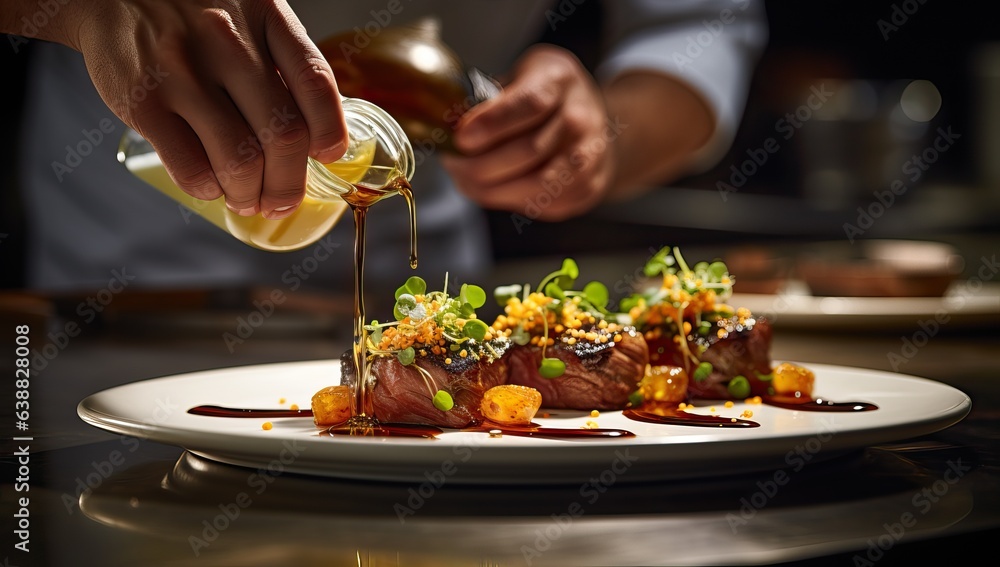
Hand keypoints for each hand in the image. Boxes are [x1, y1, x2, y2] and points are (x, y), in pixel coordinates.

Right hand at [76, 0, 347, 217]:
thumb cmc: (192, 14)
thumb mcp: (247, 14)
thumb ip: (280, 61)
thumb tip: (316, 132)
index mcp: (265, 16)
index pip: (316, 82)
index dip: (330, 131)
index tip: (329, 155)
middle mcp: (229, 42)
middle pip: (284, 133)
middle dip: (289, 183)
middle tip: (282, 199)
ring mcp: (184, 72)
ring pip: (241, 159)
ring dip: (250, 194)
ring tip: (247, 199)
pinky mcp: (144, 102)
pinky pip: (191, 167)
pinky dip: (210, 188)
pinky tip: (212, 184)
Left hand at [440, 45, 617, 221]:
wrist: (594, 122)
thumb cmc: (544, 96)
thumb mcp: (518, 76)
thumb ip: (489, 98)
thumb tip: (448, 125)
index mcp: (560, 79)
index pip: (531, 102)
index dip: (494, 123)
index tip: (461, 137)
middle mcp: (583, 117)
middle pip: (530, 149)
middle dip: (481, 163)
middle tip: (452, 164)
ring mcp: (590, 156)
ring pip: (536, 184)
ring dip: (491, 188)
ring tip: (464, 180)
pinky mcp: (586, 188)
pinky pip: (541, 203)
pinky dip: (507, 200)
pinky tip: (489, 189)